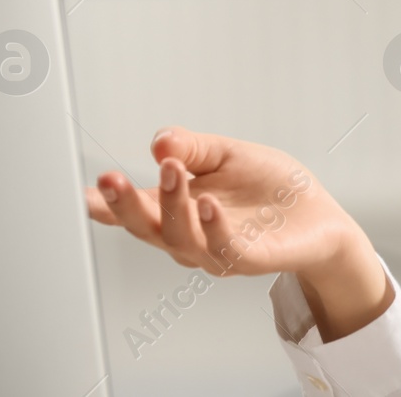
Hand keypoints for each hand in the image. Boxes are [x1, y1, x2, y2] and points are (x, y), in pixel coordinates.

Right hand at [86, 126, 362, 281]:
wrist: (318, 216)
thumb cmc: (270, 188)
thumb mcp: (227, 155)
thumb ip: (192, 148)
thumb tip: (160, 141)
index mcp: (178, 209)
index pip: (135, 209)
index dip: (106, 204)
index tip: (82, 191)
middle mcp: (189, 236)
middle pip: (146, 228)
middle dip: (124, 205)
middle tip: (109, 179)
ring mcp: (216, 252)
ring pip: (181, 238)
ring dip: (172, 206)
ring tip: (172, 172)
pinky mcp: (251, 259)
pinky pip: (225, 250)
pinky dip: (214, 228)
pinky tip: (207, 203)